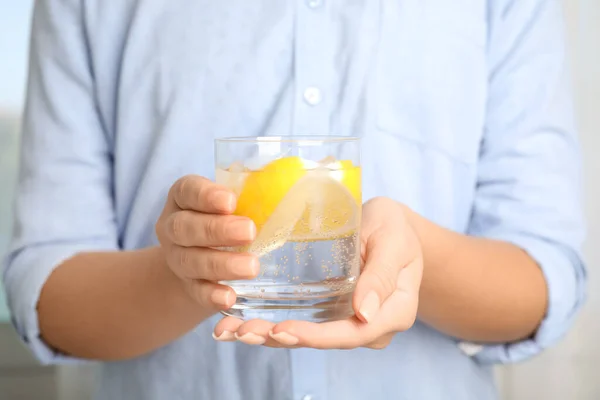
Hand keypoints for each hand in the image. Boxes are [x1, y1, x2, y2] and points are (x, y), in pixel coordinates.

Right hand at [155, 175, 257, 314]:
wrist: (200, 259)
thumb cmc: (226, 219)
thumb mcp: (235, 201)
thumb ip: (257, 191)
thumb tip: (299, 175)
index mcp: (185, 198)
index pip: (188, 190)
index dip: (206, 195)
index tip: (230, 201)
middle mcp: (174, 226)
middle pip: (185, 227)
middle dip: (216, 230)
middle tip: (248, 231)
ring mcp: (177, 257)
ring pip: (190, 261)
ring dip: (221, 264)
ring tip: (251, 266)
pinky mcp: (188, 285)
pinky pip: (196, 291)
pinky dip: (211, 295)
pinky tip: (229, 297)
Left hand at [213, 197, 422, 348]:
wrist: (391, 227)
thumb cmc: (395, 229)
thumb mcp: (393, 241)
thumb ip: (382, 274)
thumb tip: (363, 313)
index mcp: (393, 311)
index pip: (353, 333)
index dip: (316, 336)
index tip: (280, 329)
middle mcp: (369, 324)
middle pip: (324, 340)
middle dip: (280, 338)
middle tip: (241, 332)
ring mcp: (347, 320)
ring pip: (307, 335)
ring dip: (266, 336)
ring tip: (228, 330)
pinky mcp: (329, 311)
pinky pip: (301, 322)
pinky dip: (268, 323)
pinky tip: (236, 322)